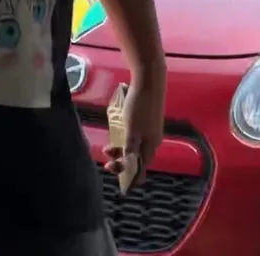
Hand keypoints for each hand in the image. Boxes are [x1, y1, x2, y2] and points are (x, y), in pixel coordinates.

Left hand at [102, 72, 164, 188]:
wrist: (149, 81)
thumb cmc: (139, 107)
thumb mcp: (131, 131)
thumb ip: (130, 150)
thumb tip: (128, 167)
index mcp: (151, 145)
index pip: (142, 168)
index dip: (130, 176)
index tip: (117, 178)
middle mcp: (153, 140)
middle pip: (137, 158)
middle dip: (121, 162)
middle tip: (106, 162)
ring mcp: (151, 130)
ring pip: (135, 147)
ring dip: (121, 151)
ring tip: (107, 148)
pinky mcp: (147, 120)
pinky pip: (135, 137)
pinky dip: (125, 140)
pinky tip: (116, 134)